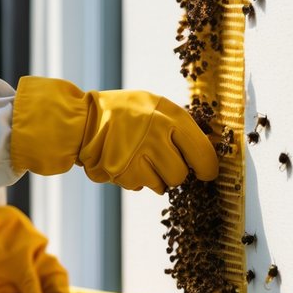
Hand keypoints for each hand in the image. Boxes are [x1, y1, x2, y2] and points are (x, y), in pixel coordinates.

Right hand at [9, 76, 218, 192]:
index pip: (204, 154)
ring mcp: (137, 156)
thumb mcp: (155, 105)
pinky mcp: (121, 173)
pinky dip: (134, 179)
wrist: (82, 120)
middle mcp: (156, 136)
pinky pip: (140, 187)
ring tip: (138, 156)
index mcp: (170, 117)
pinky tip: (124, 161)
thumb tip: (210, 153)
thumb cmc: (123, 111)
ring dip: (154, 177)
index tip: (204, 171)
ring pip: (162, 185)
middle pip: (181, 175)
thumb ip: (180, 127)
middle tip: (160, 158)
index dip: (207, 167)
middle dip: (174, 171)